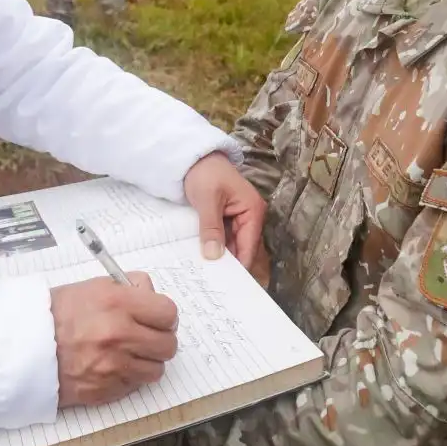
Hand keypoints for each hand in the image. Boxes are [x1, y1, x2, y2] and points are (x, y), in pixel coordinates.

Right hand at [50, 272, 178, 407]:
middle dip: (159, 340)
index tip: (156, 318)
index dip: (164, 316)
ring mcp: (113, 366)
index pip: (168, 313)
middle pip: (168, 345)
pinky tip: (111, 366)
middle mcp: (118, 335)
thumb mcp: (93, 286)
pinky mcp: (106, 390)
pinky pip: (135, 385)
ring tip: (127, 354)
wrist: (24, 346)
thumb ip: (129, 289)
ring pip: (156, 370)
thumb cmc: (57, 314)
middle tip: (145, 337)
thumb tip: (152, 297)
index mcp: (116, 303)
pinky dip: (128, 377)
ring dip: (146, 362)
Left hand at [183, 151, 266, 274]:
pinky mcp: (227, 220)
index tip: (229, 286)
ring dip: (223, 259)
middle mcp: (250, 217)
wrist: (194, 157)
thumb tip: (214, 256)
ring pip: (233, 246)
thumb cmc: (205, 173)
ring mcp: (239, 219)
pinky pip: (225, 240)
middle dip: (232, 266)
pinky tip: (206, 263)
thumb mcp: (207, 200)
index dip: (240, 266)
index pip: (249, 246)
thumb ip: (211, 227)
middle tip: (217, 288)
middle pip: (243, 249)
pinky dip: (217, 249)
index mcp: (253, 211)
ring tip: (210, 279)